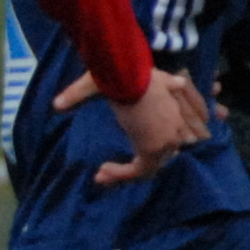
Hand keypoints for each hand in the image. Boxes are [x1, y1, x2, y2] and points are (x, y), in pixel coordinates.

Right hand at [57, 67, 206, 184]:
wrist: (128, 75)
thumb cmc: (128, 73)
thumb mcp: (119, 86)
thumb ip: (113, 93)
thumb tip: (73, 100)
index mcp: (174, 114)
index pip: (166, 142)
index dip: (143, 152)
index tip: (120, 154)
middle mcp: (176, 131)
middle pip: (157, 159)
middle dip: (132, 169)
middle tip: (104, 171)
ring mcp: (166, 141)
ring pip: (147, 168)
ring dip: (122, 174)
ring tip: (100, 175)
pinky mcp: (151, 149)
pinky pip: (137, 171)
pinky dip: (120, 174)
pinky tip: (101, 171)